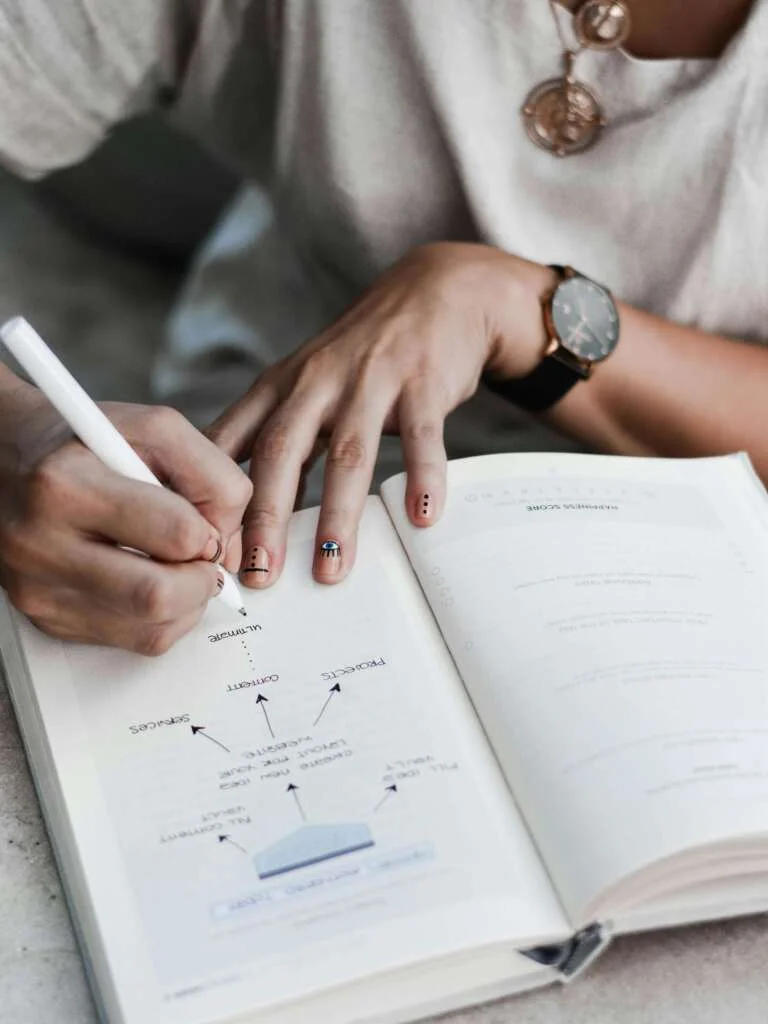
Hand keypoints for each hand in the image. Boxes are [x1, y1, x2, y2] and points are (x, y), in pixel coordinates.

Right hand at [0, 378, 251, 653]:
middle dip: (203, 580)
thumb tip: (229, 542)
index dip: (209, 532)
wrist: (4, 457)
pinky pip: (131, 641)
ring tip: (178, 566)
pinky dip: (160, 617)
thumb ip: (210, 473)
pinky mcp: (46, 620)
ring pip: (151, 631)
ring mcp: (39, 591)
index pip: (176, 535)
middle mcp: (42, 545)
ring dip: (187, 603)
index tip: (203, 522)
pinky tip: (150, 578)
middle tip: (201, 557)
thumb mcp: (152, 427)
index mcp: (65, 486)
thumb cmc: (80, 439)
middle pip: (160, 597)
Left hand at [208, 243, 550, 587]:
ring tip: (331, 569)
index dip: (214, 498)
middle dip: (266, 517)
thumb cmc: (361, 353)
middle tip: (257, 575)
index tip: (206, 552)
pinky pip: (421, 435)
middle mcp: (317, 381)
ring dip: (337, 514)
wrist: (434, 292)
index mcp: (280, 387)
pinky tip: (422, 516)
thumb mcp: (302, 383)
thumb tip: (232, 504)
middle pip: (281, 451)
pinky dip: (422, 475)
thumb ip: (271, 436)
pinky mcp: (423, 382)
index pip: (234, 444)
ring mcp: (371, 380)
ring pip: (348, 453)